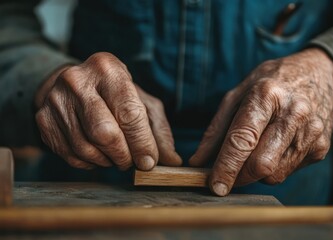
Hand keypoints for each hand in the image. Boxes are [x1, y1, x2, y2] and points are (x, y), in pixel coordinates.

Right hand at [35, 52, 180, 170]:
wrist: (75, 85)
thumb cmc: (116, 94)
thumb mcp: (142, 103)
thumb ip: (159, 130)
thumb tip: (172, 161)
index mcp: (108, 69)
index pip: (129, 113)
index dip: (142, 143)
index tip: (149, 161)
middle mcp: (77, 80)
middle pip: (105, 133)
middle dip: (124, 155)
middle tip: (132, 161)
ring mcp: (56, 100)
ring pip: (86, 148)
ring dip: (108, 161)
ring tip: (117, 155)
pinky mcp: (43, 119)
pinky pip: (71, 155)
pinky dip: (91, 162)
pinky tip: (99, 153)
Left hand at [189, 48, 332, 195]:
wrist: (320, 74)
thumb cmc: (271, 83)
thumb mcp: (237, 94)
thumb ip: (216, 129)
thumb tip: (198, 161)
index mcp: (266, 95)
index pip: (243, 140)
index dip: (226, 167)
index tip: (215, 186)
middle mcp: (293, 114)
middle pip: (261, 164)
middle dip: (240, 176)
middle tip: (228, 175)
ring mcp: (311, 132)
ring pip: (275, 174)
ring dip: (256, 173)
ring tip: (256, 149)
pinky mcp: (321, 147)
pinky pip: (288, 171)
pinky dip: (274, 167)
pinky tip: (275, 146)